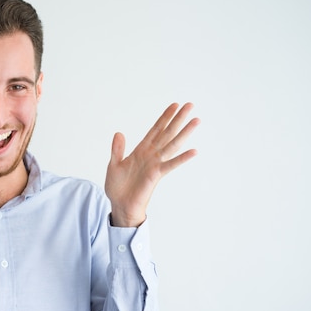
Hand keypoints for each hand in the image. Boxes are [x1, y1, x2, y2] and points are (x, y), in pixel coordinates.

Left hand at [105, 102, 199, 226]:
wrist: (120, 204)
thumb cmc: (118, 186)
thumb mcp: (114, 164)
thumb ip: (117, 149)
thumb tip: (119, 133)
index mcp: (141, 150)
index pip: (155, 130)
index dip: (164, 118)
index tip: (175, 105)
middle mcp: (151, 155)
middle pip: (167, 133)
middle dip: (178, 119)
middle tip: (191, 105)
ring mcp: (155, 164)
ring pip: (172, 144)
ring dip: (184, 133)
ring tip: (196, 120)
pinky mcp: (156, 175)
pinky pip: (170, 165)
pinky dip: (181, 158)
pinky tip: (193, 151)